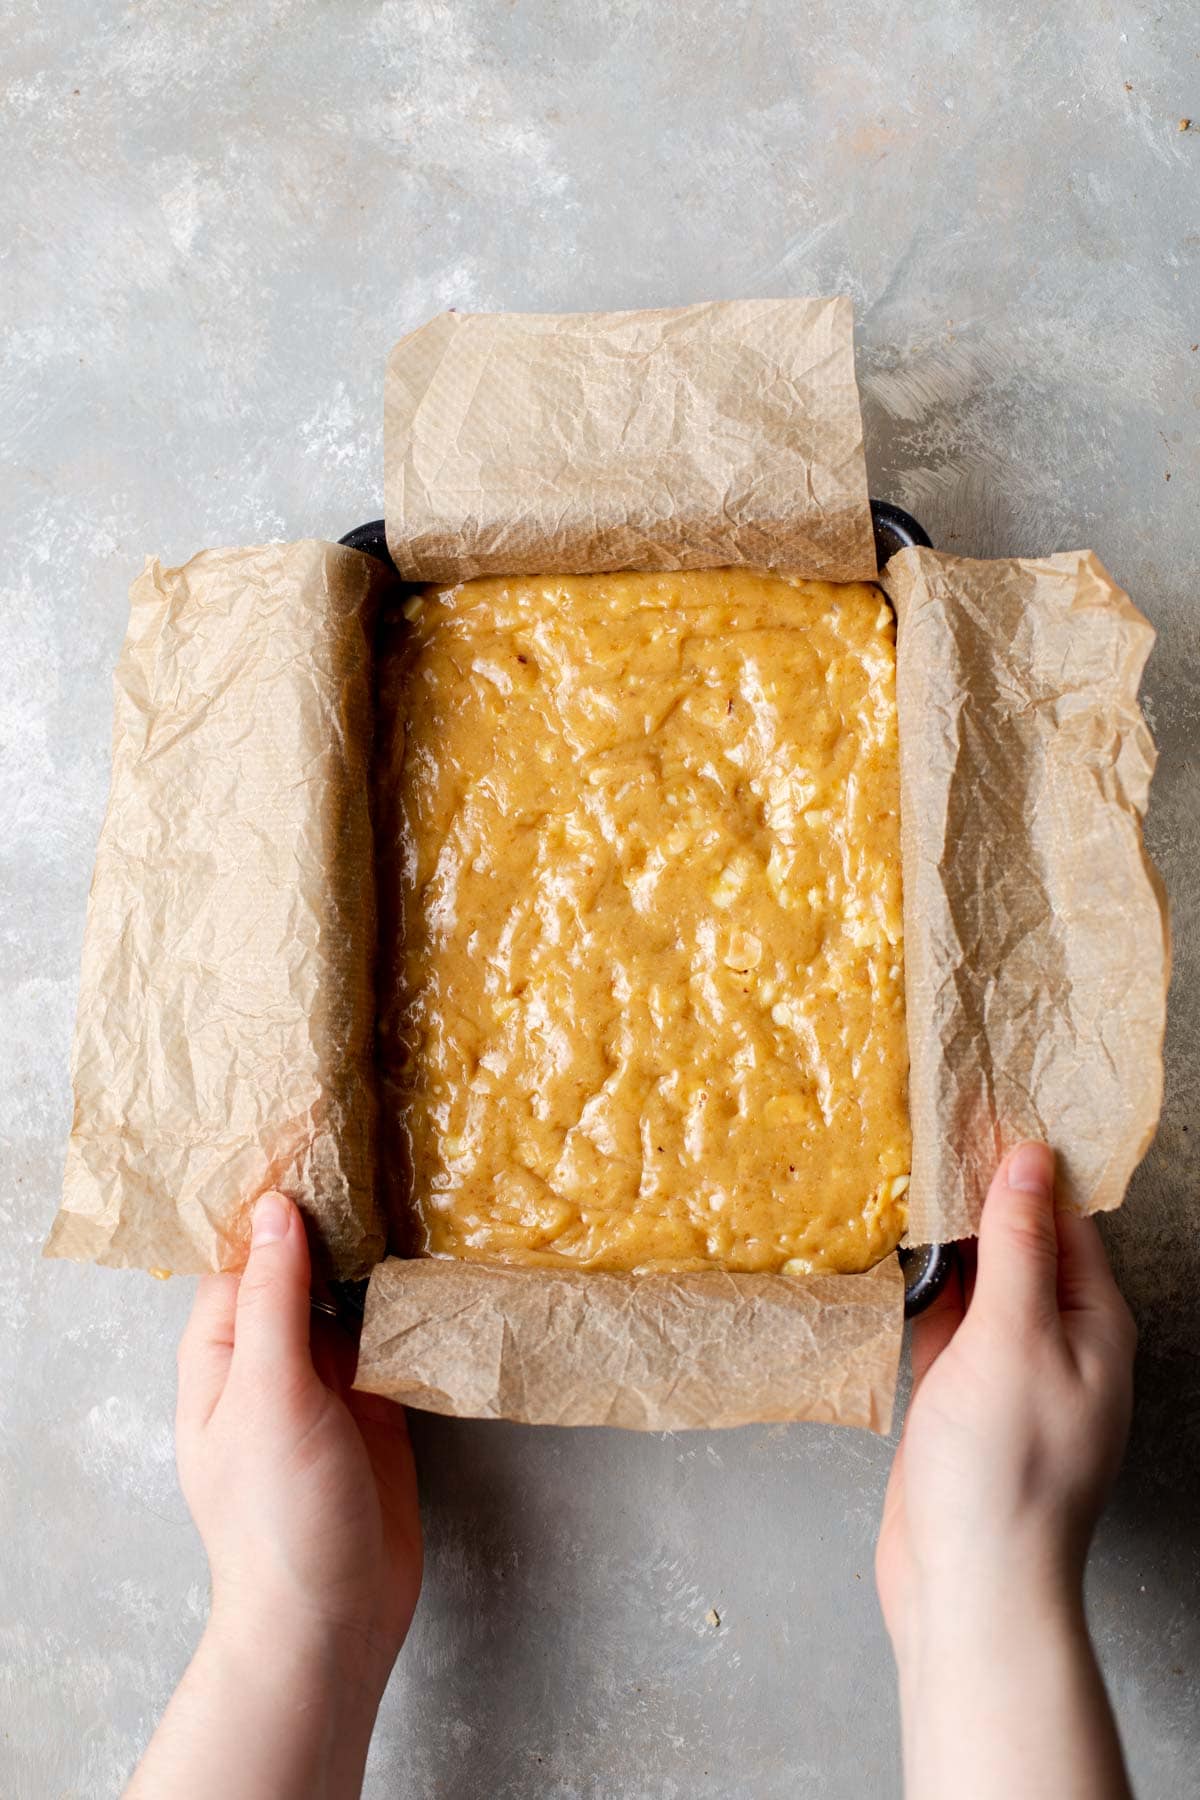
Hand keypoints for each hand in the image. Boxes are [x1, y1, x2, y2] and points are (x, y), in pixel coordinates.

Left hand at [176, 1192, 421, 1686]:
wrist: (333, 1619)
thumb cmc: (279, 1517)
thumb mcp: (268, 1396)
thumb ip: (275, 1300)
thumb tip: (276, 1209)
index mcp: (222, 1353)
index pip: (243, 1253)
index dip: (275, 1199)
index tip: (314, 1135)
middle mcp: (270, 1359)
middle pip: (299, 1268)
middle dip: (333, 1218)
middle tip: (378, 1143)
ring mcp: (325, 1382)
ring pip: (348, 1297)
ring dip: (375, 1255)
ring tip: (414, 1182)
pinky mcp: (376, 1404)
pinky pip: (390, 1335)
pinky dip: (409, 1302)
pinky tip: (438, 1262)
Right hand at [876, 1142, 1136, 1799]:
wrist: (967, 1586)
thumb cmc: (1002, 1469)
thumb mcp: (1014, 1338)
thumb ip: (1018, 1246)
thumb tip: (1030, 1160)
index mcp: (1093, 1323)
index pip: (1062, 1219)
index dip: (1021, 1164)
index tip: (976, 1107)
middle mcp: (1056, 1341)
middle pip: (1018, 1245)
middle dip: (976, 1194)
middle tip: (924, 1129)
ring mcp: (1005, 1372)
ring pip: (976, 1283)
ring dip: (943, 1239)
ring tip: (897, 1175)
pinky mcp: (959, 1398)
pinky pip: (944, 1324)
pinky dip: (920, 1288)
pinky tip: (887, 1255)